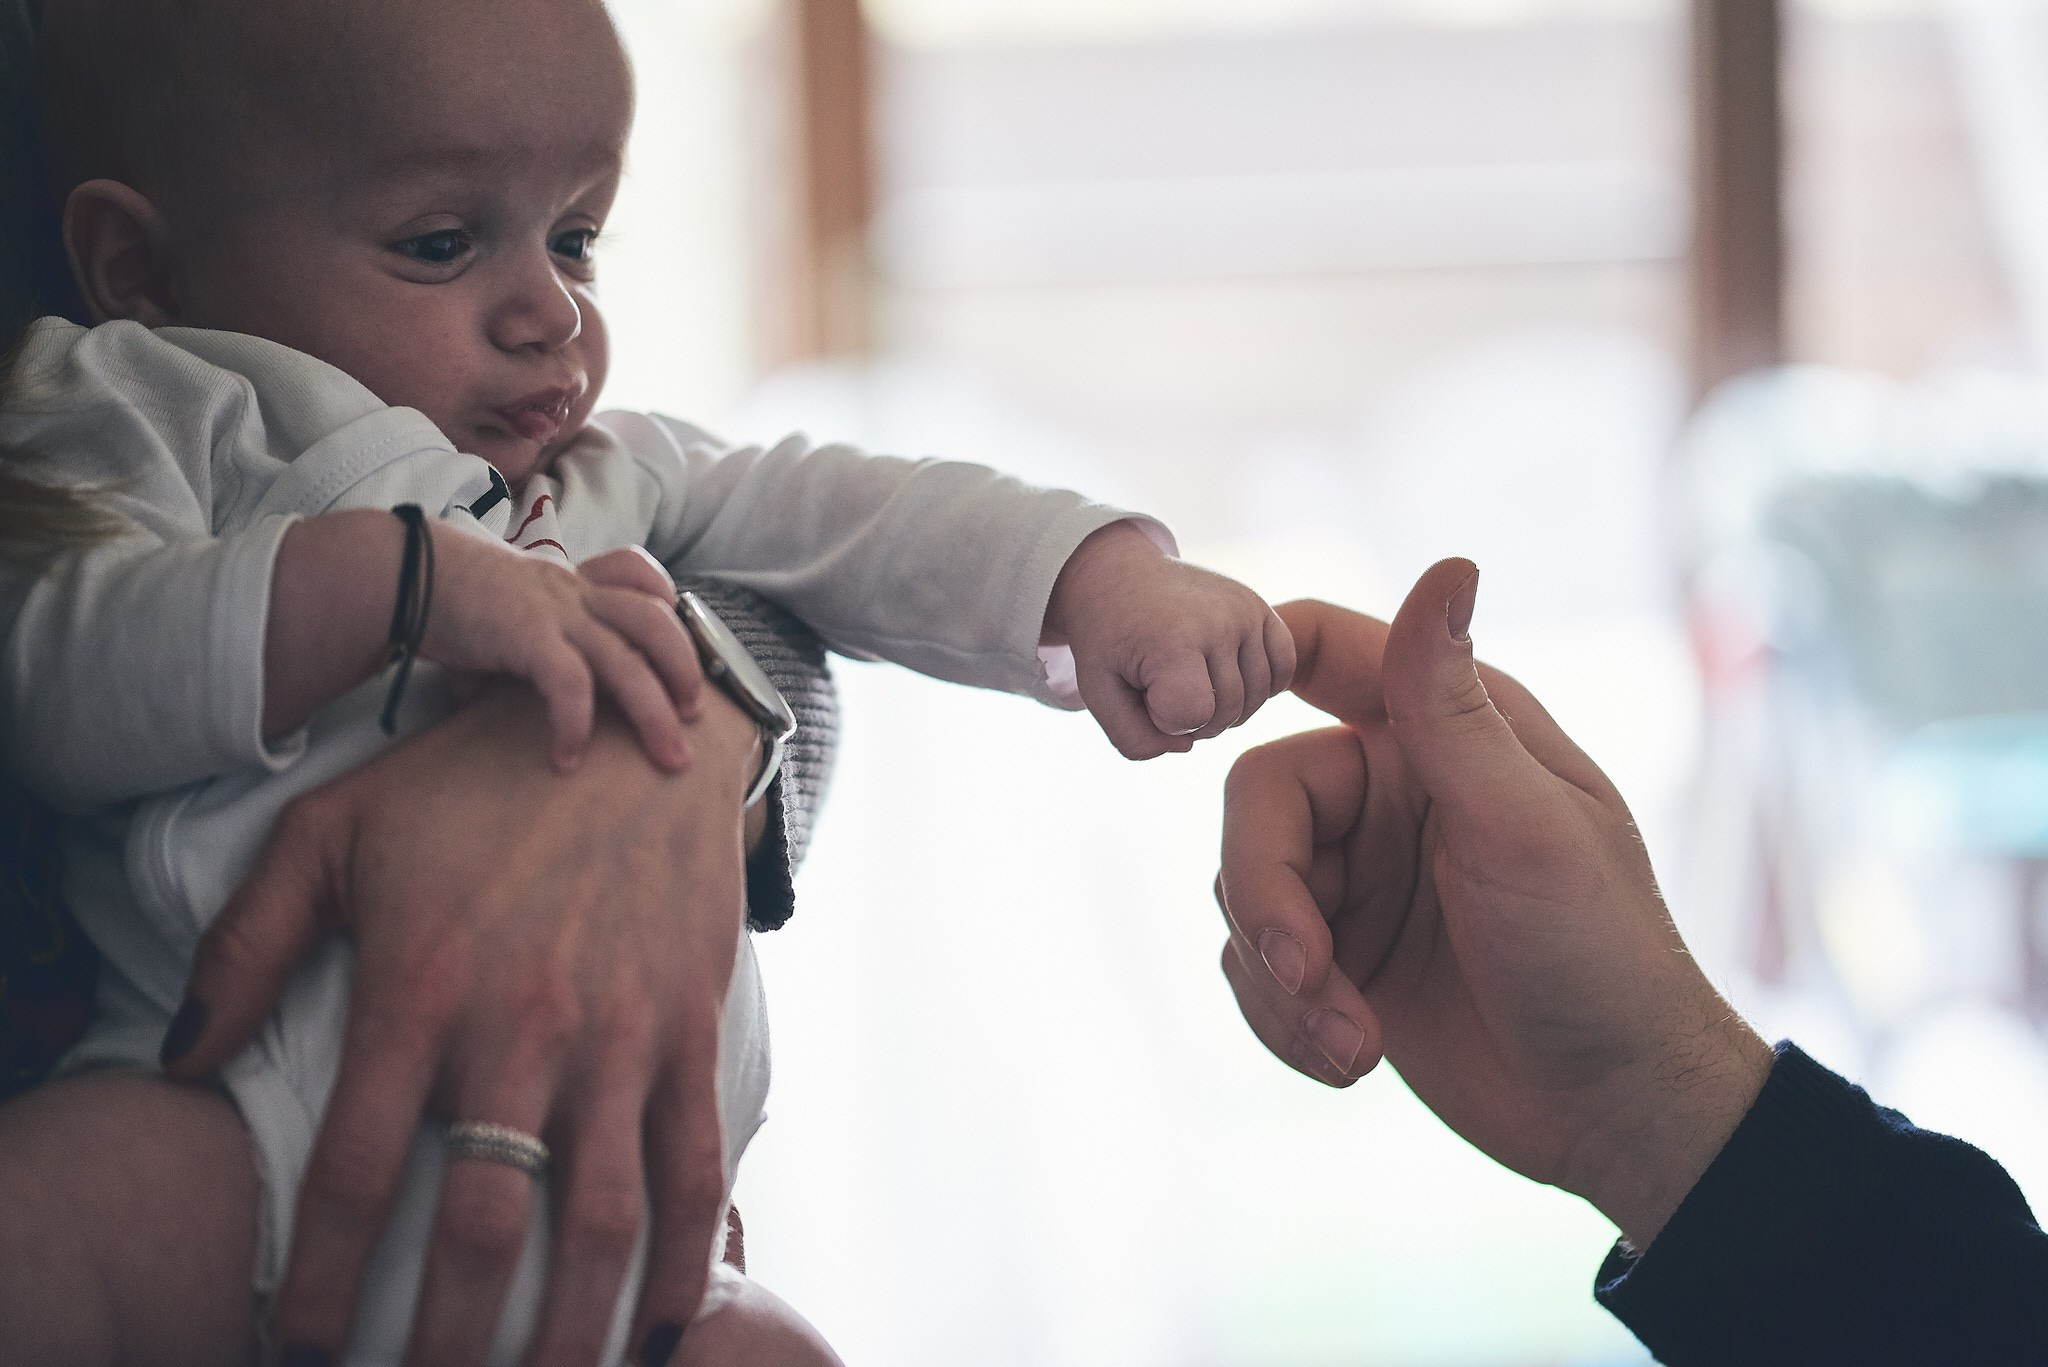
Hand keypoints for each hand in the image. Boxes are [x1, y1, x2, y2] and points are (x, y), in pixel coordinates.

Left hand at [160, 681, 764, 1366]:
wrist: (636, 732)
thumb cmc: (472, 782)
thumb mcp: (334, 832)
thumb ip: (247, 943)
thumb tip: (182, 1058)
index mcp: (418, 988)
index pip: (356, 1171)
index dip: (328, 1277)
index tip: (309, 1341)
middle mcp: (520, 1027)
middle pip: (483, 1224)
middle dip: (451, 1335)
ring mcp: (615, 1034)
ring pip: (600, 1219)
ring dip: (570, 1327)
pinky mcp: (687, 1030)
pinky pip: (694, 1166)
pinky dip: (687, 1259)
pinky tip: (664, 1324)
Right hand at [427, 530, 704, 771]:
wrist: (400, 574)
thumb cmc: (446, 600)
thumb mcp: (501, 616)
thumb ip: (520, 651)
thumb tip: (493, 703)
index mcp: (570, 583)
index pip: (638, 577)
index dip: (670, 606)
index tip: (680, 650)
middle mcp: (572, 593)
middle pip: (654, 622)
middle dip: (685, 671)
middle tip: (695, 719)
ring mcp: (554, 612)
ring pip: (628, 660)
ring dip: (655, 712)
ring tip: (668, 756)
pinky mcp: (527, 635)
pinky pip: (571, 684)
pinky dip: (577, 724)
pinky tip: (567, 758)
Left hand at [1042, 520, 1295, 758]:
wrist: (1120, 575)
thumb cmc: (1107, 638)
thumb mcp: (1098, 692)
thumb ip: (1133, 739)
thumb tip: (1187, 746)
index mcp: (1173, 639)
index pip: (1194, 715)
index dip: (1166, 721)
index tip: (1143, 694)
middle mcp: (1218, 621)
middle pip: (1228, 711)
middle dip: (1195, 720)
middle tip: (1164, 695)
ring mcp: (1245, 611)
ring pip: (1257, 696)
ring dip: (1227, 708)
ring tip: (1192, 687)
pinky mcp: (1260, 606)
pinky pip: (1284, 666)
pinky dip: (1261, 686)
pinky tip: (1229, 679)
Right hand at [1214, 559, 1773, 1247]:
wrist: (1613, 1113)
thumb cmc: (1600, 956)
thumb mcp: (1523, 826)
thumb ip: (1454, 707)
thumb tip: (1451, 563)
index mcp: (1441, 731)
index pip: (1317, 650)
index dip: (1246, 662)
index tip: (1199, 713)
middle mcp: (1388, 793)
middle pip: (1255, 802)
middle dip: (1268, 903)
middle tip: (1308, 977)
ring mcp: (1359, 878)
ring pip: (1242, 894)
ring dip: (1282, 985)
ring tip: (1354, 1048)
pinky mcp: (1338, 960)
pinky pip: (1252, 967)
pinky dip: (1282, 1022)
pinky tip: (1351, 1059)